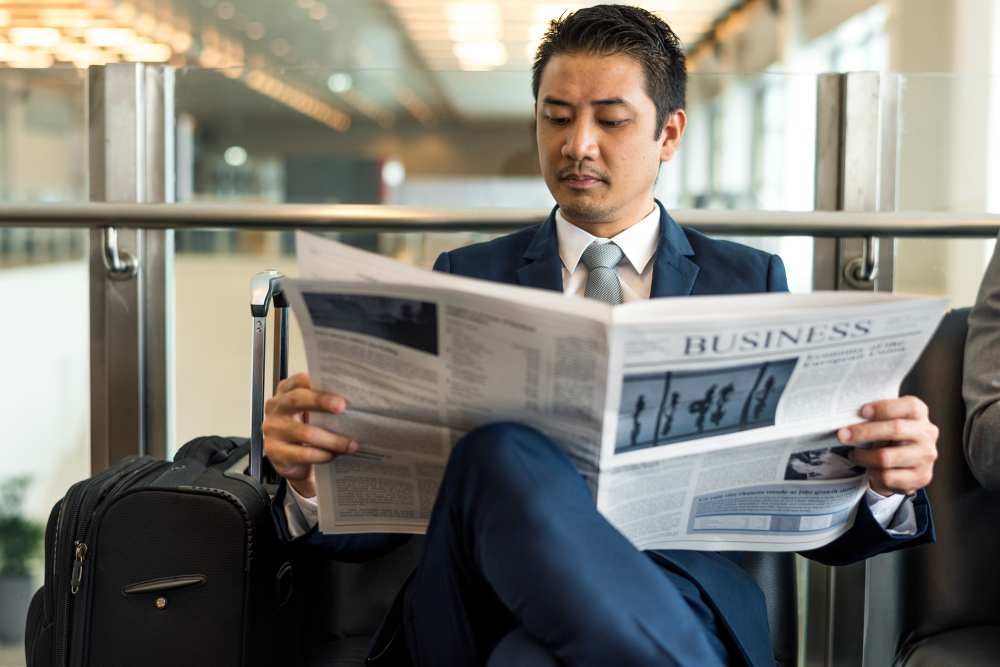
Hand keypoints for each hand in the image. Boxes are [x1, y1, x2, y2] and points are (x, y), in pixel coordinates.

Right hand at [263, 372, 357, 497]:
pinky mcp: (275, 453)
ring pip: (305, 432)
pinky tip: (334, 455)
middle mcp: (276, 408)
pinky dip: (322, 455)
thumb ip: (324, 401)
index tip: (339, 386)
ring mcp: (273, 431)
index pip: (299, 380)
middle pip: (297, 399)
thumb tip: (355, 398)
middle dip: (322, 401)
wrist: (292, 460)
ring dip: (332, 439)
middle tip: (343, 407)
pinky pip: (303, 454)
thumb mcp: (312, 411)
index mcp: (285, 392)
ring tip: (351, 444)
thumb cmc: (306, 427)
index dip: (318, 382)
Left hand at [837, 396, 938, 496]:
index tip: (862, 411)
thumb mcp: (885, 421)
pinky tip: (869, 469)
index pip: (909, 406)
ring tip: (853, 454)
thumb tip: (846, 413)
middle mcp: (927, 434)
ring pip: (887, 457)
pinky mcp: (921, 477)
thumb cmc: (888, 437)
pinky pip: (888, 476)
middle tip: (842, 435)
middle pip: (896, 429)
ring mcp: (926, 456)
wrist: (903, 466)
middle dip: (864, 432)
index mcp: (919, 414)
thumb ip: (874, 415)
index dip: (884, 408)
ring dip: (863, 456)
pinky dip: (873, 473)